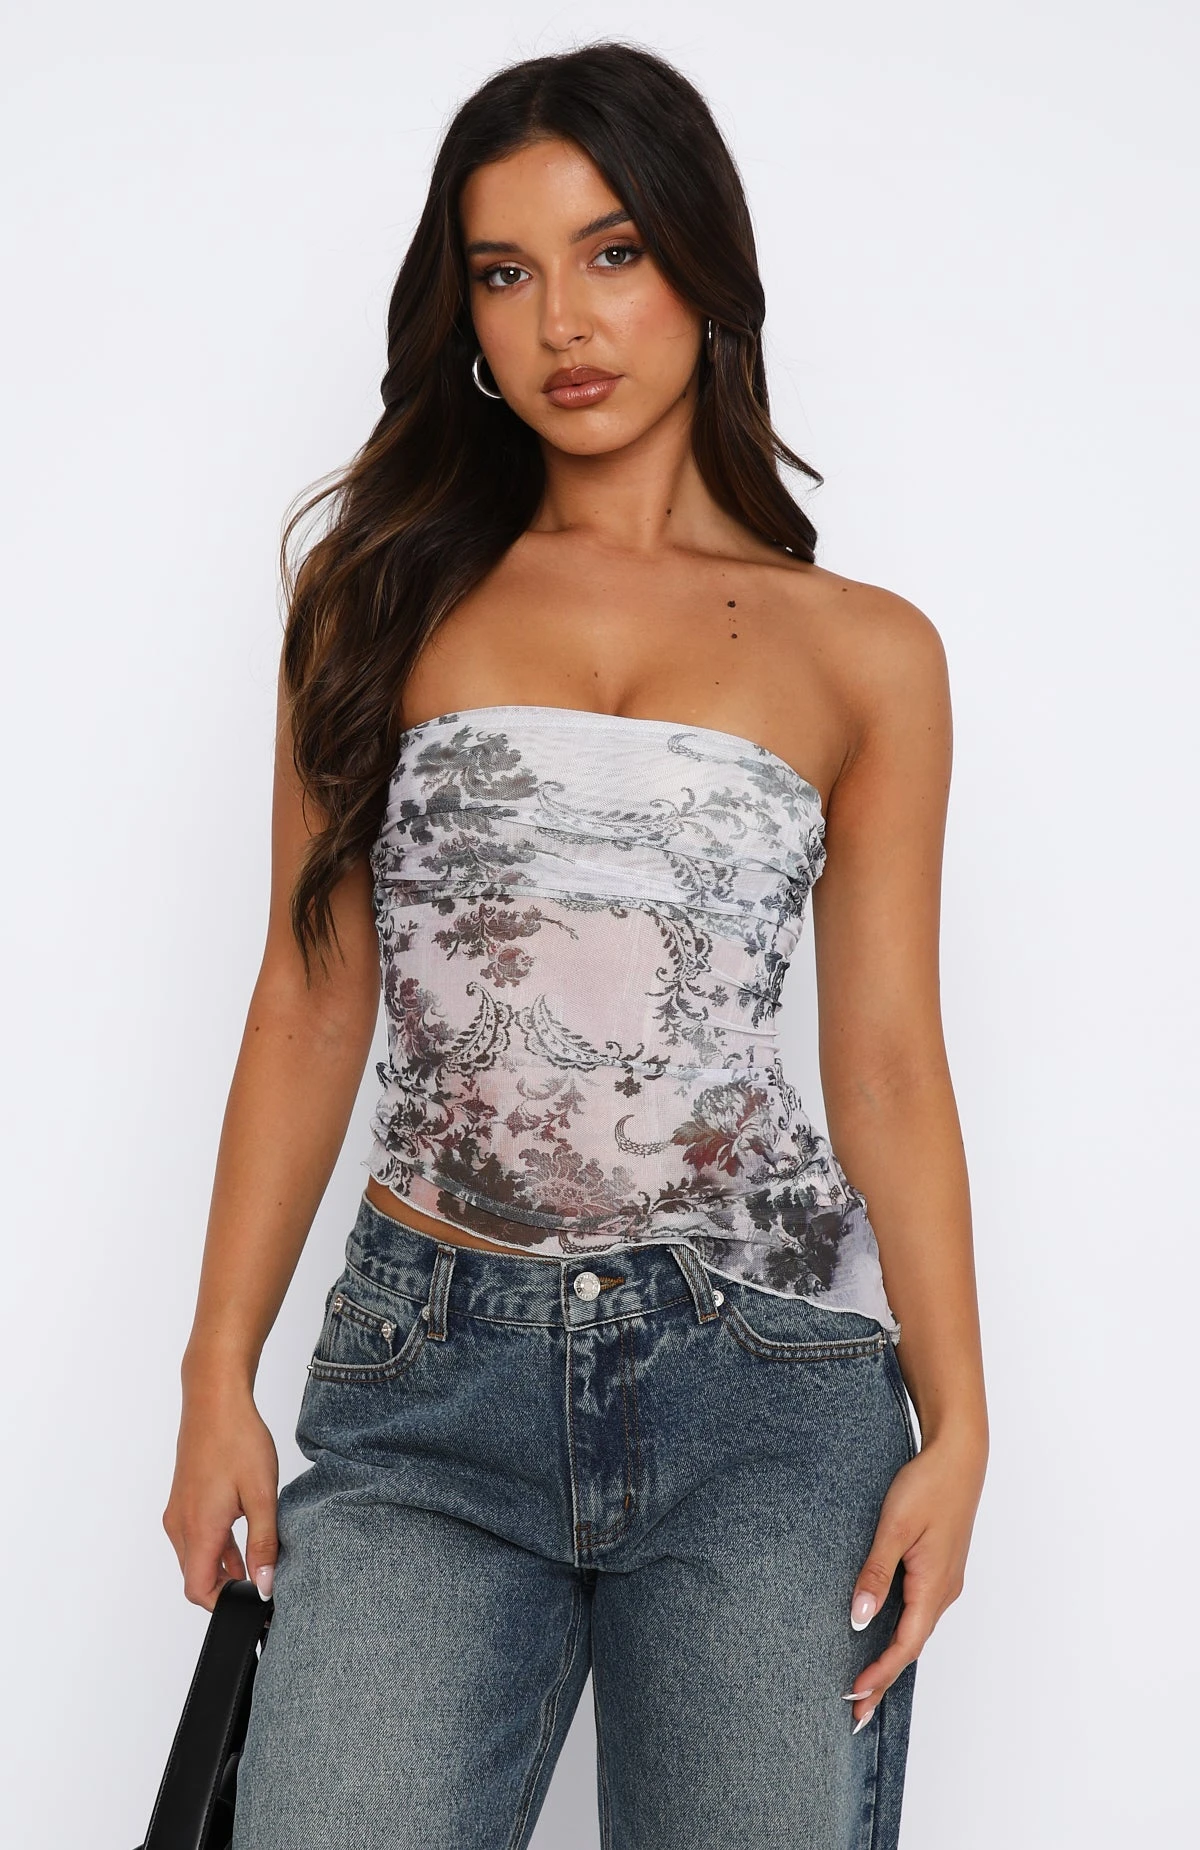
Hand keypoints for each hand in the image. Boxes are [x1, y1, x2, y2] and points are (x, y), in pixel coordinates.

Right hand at [162, 1370, 279, 1611]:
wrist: (215, 1400)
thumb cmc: (238, 1440)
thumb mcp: (261, 1494)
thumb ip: (263, 1544)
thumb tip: (264, 1585)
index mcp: (198, 1529)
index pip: (198, 1590)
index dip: (223, 1604)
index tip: (252, 1604)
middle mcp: (180, 1525)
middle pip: (196, 1576)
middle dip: (226, 1588)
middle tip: (262, 1585)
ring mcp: (179, 1511)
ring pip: (196, 1556)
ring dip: (223, 1567)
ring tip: (259, 1566)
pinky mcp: (184, 1499)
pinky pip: (196, 1536)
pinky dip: (217, 1546)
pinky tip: (245, 1543)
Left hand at [843, 1431, 986, 1728]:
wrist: (959, 1456)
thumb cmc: (928, 1485)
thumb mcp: (894, 1527)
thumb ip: (876, 1573)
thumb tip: (859, 1617)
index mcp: (934, 1586)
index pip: (905, 1645)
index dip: (879, 1673)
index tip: (853, 1696)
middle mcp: (944, 1591)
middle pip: (911, 1646)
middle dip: (884, 1679)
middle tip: (855, 1711)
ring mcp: (944, 1580)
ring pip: (916, 1630)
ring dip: (891, 1657)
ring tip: (865, 1682)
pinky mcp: (940, 1567)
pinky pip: (919, 1611)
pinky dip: (900, 1632)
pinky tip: (883, 1634)